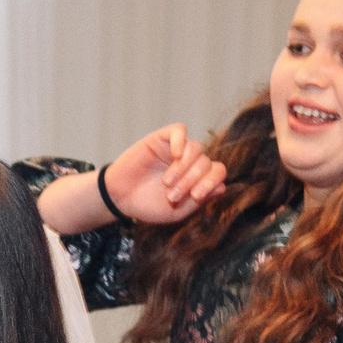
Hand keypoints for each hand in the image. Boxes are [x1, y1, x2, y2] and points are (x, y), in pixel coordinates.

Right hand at [100, 124, 227, 223]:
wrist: (120, 198)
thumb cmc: (148, 205)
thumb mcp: (176, 212)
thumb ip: (198, 201)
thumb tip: (222, 187)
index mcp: (197, 178)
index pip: (217, 172)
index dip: (211, 182)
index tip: (195, 196)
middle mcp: (190, 162)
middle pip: (206, 163)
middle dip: (191, 181)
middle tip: (171, 195)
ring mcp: (177, 149)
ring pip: (195, 148)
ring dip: (183, 167)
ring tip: (166, 182)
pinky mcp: (162, 139)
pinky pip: (180, 130)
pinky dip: (180, 141)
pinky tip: (173, 155)